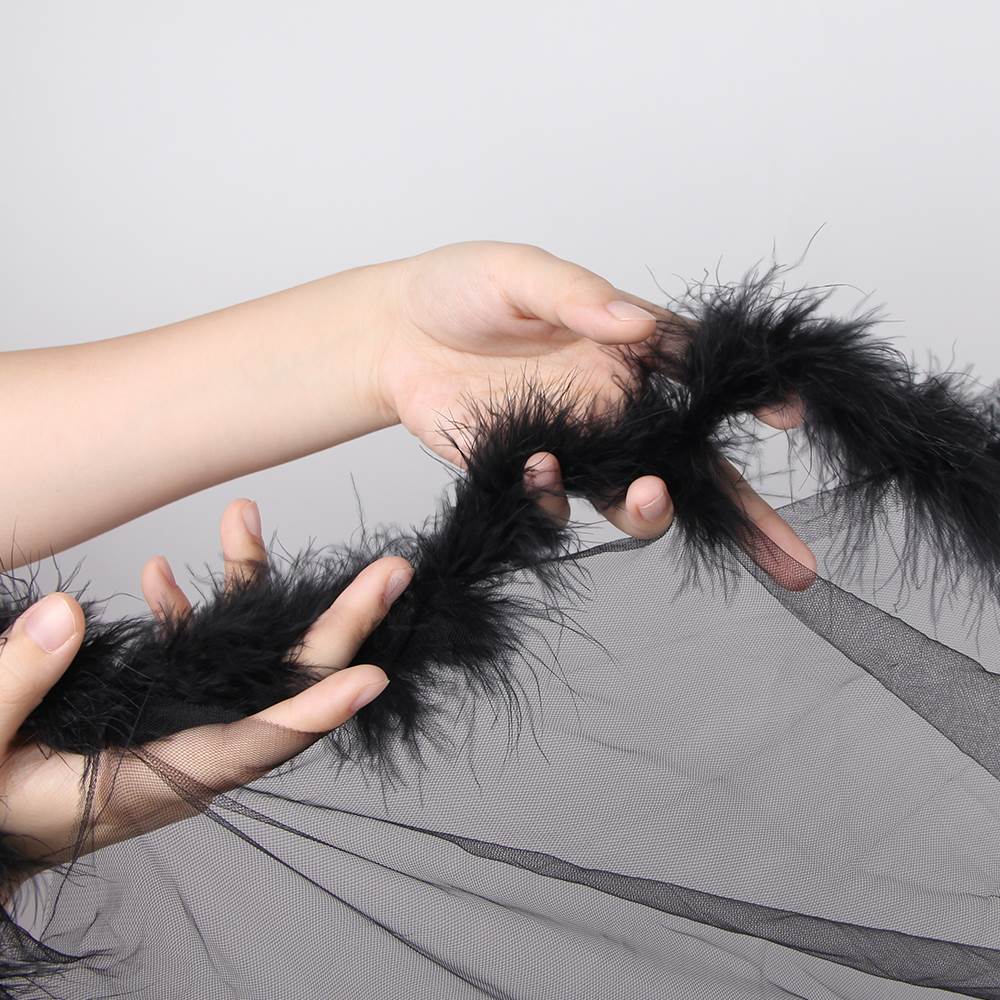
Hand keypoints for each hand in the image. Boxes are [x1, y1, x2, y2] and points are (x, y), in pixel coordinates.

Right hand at [0, 500, 409, 886]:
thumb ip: (18, 685)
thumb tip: (64, 615)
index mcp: (157, 778)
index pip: (254, 745)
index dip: (314, 713)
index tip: (371, 677)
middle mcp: (191, 748)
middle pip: (284, 686)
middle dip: (340, 627)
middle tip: (390, 572)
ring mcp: (184, 721)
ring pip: (247, 655)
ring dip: (253, 588)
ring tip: (243, 516)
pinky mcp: (165, 703)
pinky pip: (198, 653)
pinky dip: (191, 609)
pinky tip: (160, 572)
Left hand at [372, 241, 813, 568]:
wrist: (391, 336)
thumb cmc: (459, 288)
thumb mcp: (518, 273)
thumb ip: (577, 297)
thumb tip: (635, 323)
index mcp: (627, 347)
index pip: (706, 376)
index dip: (753, 398)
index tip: (788, 415)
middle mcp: (614, 402)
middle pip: (693, 462)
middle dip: (745, 513)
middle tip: (791, 559)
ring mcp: (576, 442)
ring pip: (636, 494)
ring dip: (654, 508)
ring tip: (649, 497)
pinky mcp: (528, 471)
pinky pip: (558, 503)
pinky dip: (557, 499)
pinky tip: (539, 472)